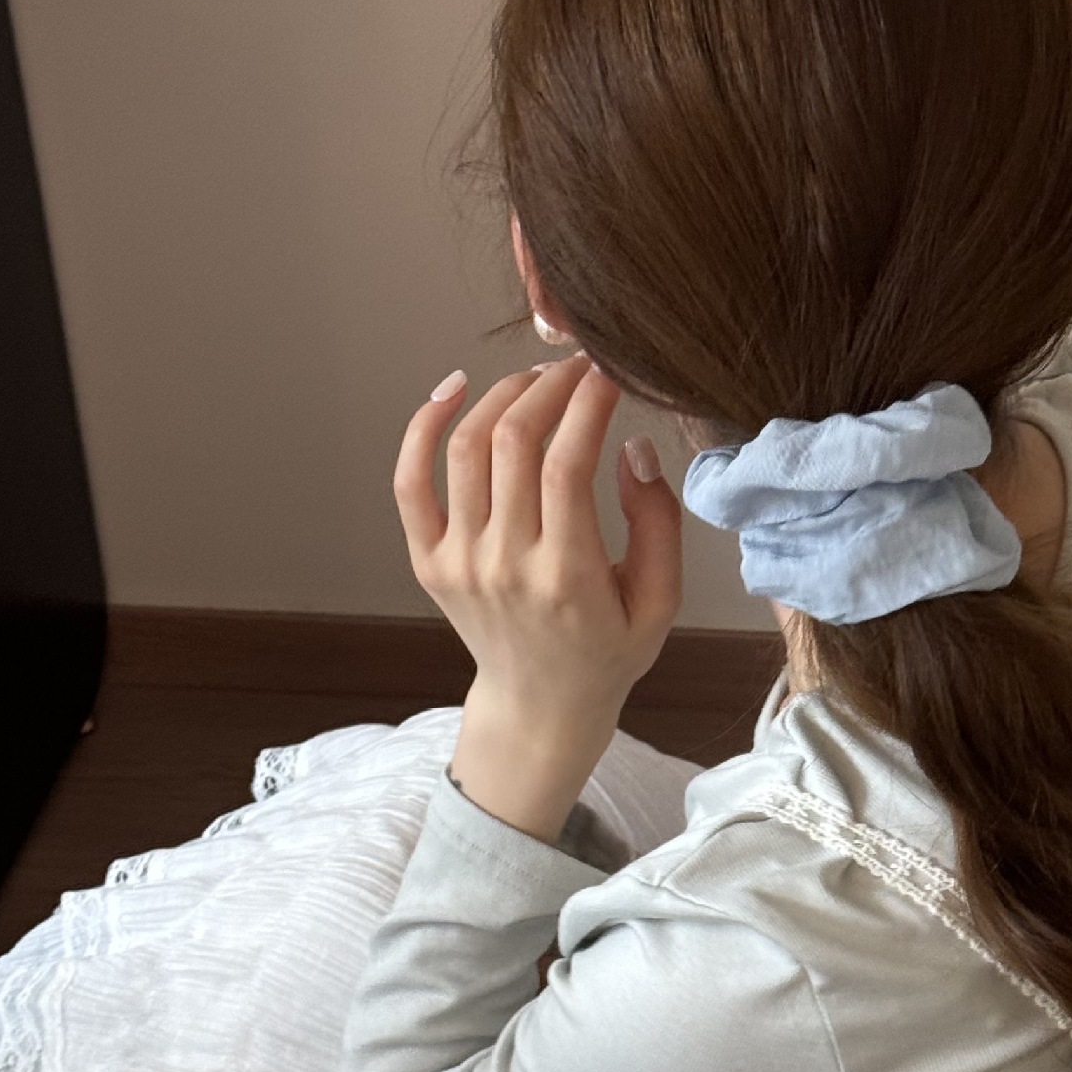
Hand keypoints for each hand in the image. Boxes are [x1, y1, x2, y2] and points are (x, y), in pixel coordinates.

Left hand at [394, 353, 683, 841]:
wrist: (541, 706)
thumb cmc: (608, 651)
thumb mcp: (661, 601)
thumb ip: (657, 523)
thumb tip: (631, 447)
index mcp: (567, 578)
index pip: (566, 465)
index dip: (587, 403)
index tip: (610, 371)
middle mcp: (505, 565)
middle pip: (512, 444)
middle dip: (549, 387)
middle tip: (578, 365)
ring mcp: (459, 562)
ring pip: (464, 450)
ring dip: (501, 396)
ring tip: (536, 378)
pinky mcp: (429, 561)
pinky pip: (411, 482)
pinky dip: (423, 427)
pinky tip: (454, 389)